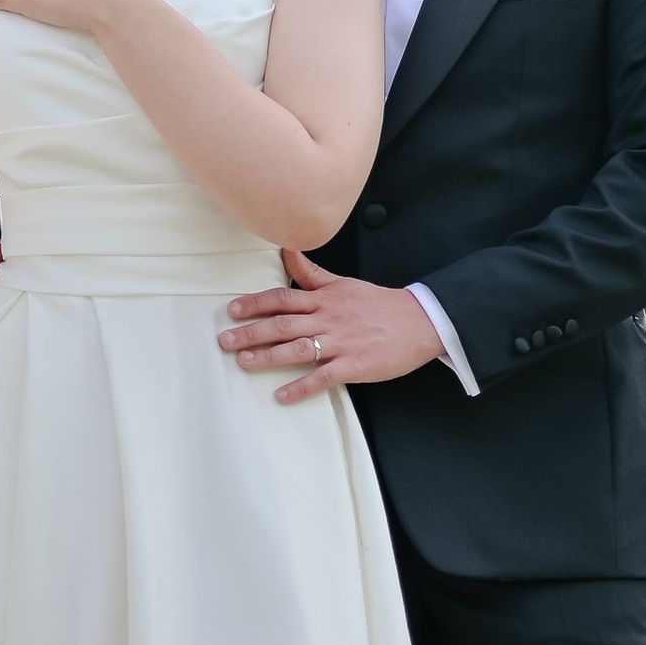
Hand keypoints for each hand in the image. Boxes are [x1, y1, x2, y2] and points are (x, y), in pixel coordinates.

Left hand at [219, 249, 441, 405]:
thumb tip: (285, 248)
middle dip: (251, 331)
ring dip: (267, 356)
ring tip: (243, 362)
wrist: (420, 321)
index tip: (233, 310)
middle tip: (225, 340)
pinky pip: (322, 377)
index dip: (256, 303)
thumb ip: (312, 272)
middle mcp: (328, 318)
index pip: (283, 298)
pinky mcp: (353, 365)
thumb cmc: (379, 304)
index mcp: (325, 298)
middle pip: (283, 323)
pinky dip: (300, 387)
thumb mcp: (344, 283)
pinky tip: (281, 395)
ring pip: (297, 349)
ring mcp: (340, 342)